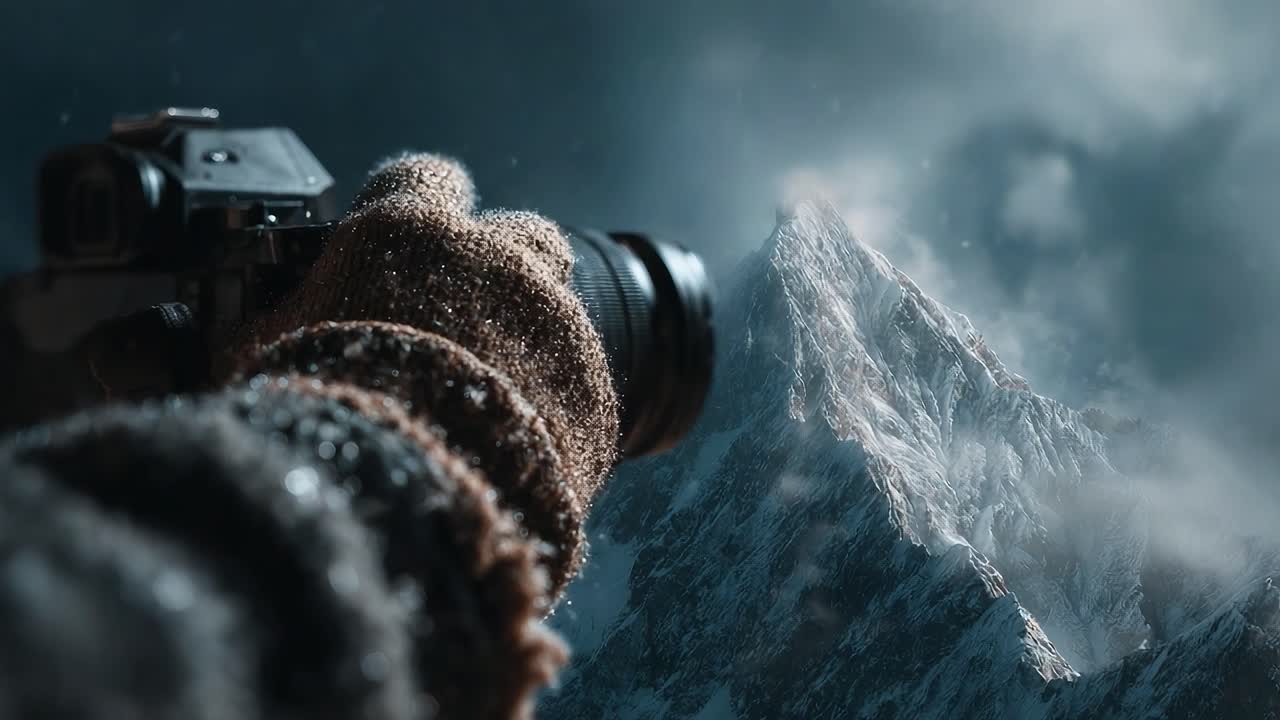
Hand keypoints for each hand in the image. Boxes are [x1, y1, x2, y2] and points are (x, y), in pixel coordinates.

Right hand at [237, 153, 618, 595]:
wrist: (417, 497)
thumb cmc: (323, 413)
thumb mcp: (263, 356)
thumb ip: (248, 327)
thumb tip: (132, 346)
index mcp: (412, 231)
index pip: (421, 178)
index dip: (417, 201)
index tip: (412, 224)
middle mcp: (497, 258)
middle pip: (517, 232)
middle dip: (499, 261)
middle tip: (471, 308)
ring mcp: (554, 317)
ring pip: (559, 295)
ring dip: (534, 320)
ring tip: (503, 368)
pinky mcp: (591, 381)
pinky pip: (580, 372)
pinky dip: (556, 391)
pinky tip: (526, 427)